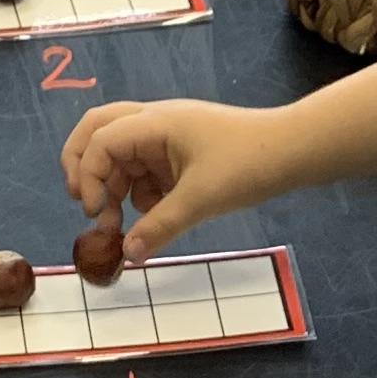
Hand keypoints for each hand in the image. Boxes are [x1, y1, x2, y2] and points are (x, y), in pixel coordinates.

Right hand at [60, 95, 291, 260]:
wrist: (292, 152)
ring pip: (120, 155)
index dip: (89, 177)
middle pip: (98, 131)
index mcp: (155, 122)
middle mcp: (154, 122)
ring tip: (119, 223)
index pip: (100, 141)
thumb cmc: (247, 165)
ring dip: (113, 186)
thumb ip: (159, 227)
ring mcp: (166, 136)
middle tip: (87, 204)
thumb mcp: (200, 200)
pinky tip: (154, 214)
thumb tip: (127, 255)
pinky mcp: (179, 153)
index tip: (98, 214)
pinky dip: (139, 191)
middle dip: (84, 168)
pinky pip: (144, 168)